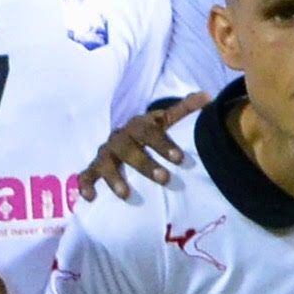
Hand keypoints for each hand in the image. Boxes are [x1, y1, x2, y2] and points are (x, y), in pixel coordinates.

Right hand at [78, 94, 207, 202]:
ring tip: (126, 195)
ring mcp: (105, 153)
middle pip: (128, 149)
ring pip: (106, 163)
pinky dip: (85, 184)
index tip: (179, 159)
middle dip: (145, 165)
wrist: (126, 138)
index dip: (163, 144)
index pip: (149, 131)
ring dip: (114, 179)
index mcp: (138, 126)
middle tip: (164, 180)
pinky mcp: (94, 167)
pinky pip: (86, 174)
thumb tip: (208, 96)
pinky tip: (90, 198)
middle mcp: (119, 138)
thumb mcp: (165, 121)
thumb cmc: (150, 134)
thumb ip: (184, 110)